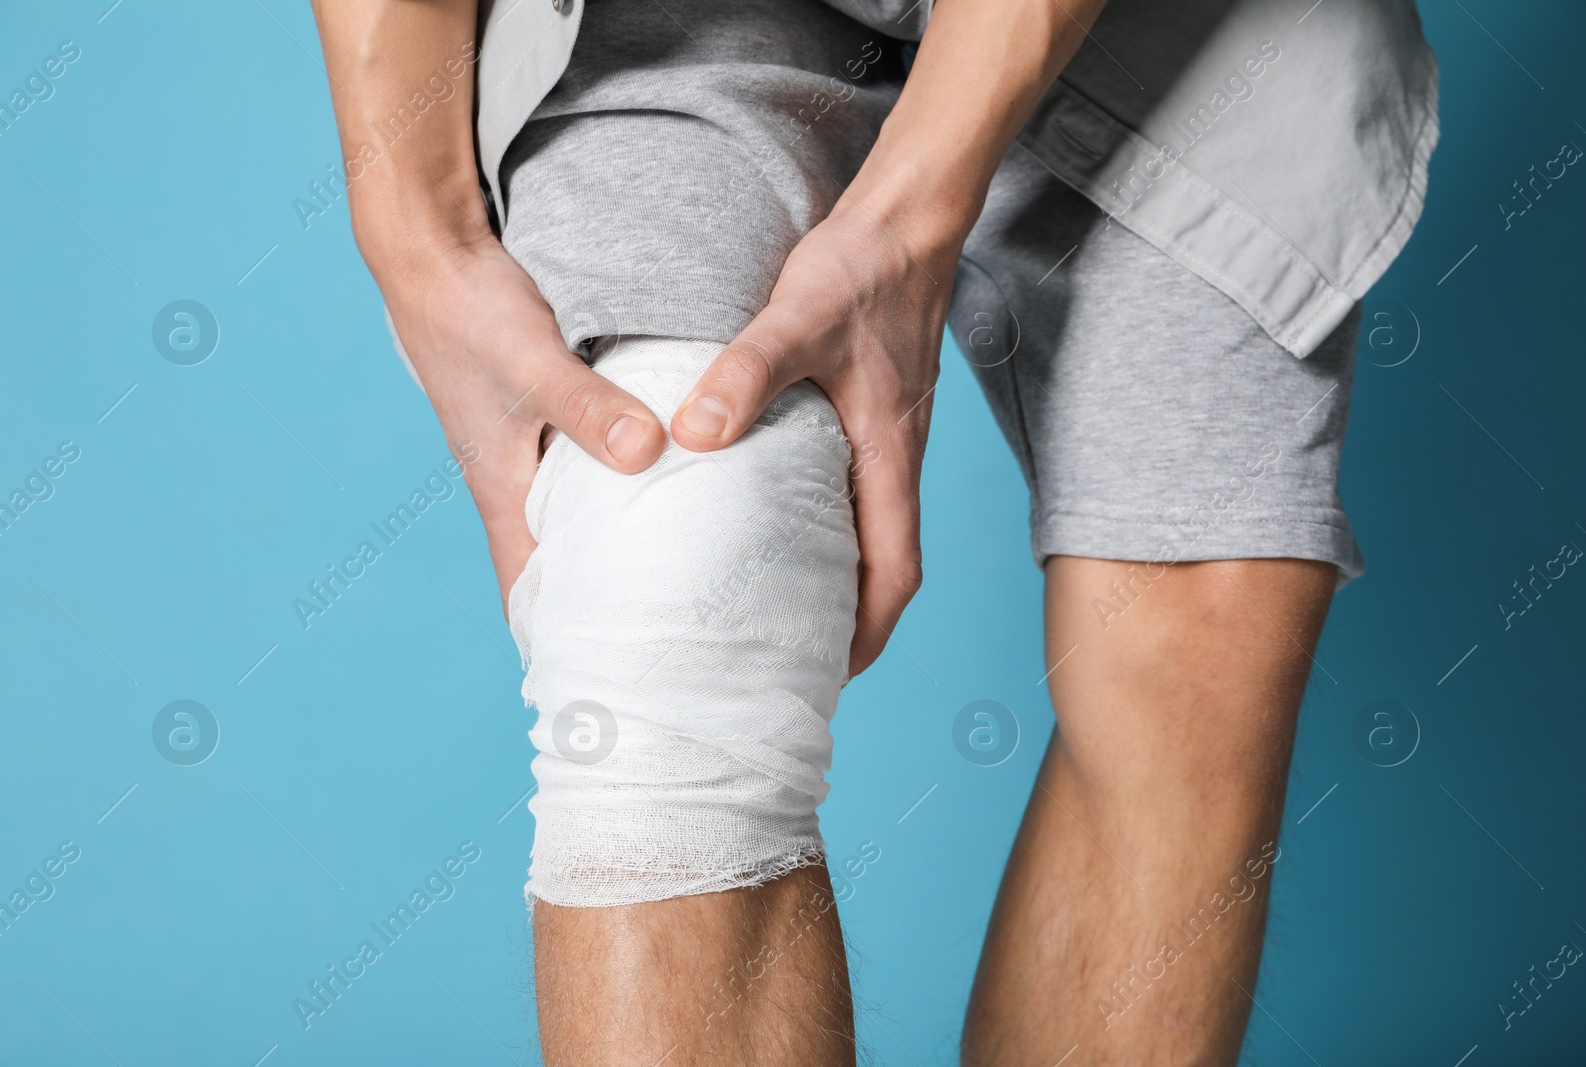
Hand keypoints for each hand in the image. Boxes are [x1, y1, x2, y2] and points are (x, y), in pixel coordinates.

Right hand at [375, 235, 666, 612]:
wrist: (435, 252)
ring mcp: (533, 448)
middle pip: (561, 561)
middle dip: (603, 601)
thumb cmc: (470, 313)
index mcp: (502, 488)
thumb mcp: (531, 360)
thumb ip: (587, 406)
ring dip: (619, 542)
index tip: (607, 676)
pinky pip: (592, 467)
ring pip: (580, 514)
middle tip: (669, 636)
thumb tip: (646, 454)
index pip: (527, 585)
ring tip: (685, 574)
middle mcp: (516, 479)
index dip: (558, 634)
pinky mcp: (552, 414)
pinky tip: (673, 485)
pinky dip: (624, 486)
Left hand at [670, 203, 955, 676]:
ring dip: (832, 574)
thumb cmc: (863, 268)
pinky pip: (849, 488)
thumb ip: (747, 373)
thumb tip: (694, 437)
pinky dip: (819, 521)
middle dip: (845, 620)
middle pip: (883, 565)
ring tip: (772, 604)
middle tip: (787, 655)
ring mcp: (882, 436)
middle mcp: (893, 457)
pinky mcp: (866, 412)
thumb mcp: (799, 317)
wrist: (904, 217)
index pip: (897, 571)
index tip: (831, 673)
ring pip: (866, 528)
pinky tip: (767, 516)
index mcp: (890, 455)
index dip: (869, 631)